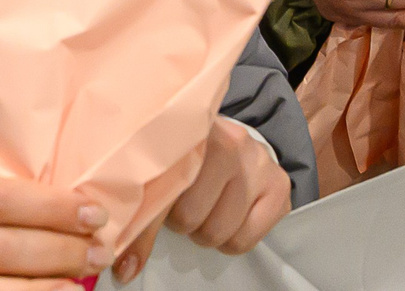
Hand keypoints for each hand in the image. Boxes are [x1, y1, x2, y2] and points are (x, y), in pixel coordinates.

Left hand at [114, 116, 289, 279]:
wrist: (233, 142)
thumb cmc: (192, 161)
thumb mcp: (164, 174)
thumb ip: (142, 218)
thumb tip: (125, 270)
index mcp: (192, 133)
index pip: (162, 191)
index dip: (147, 223)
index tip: (133, 243)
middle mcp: (230, 142)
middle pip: (191, 218)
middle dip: (186, 222)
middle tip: (188, 206)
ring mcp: (258, 161)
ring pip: (219, 232)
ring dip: (209, 231)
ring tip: (209, 209)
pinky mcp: (279, 185)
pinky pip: (245, 240)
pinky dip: (234, 239)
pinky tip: (231, 216)